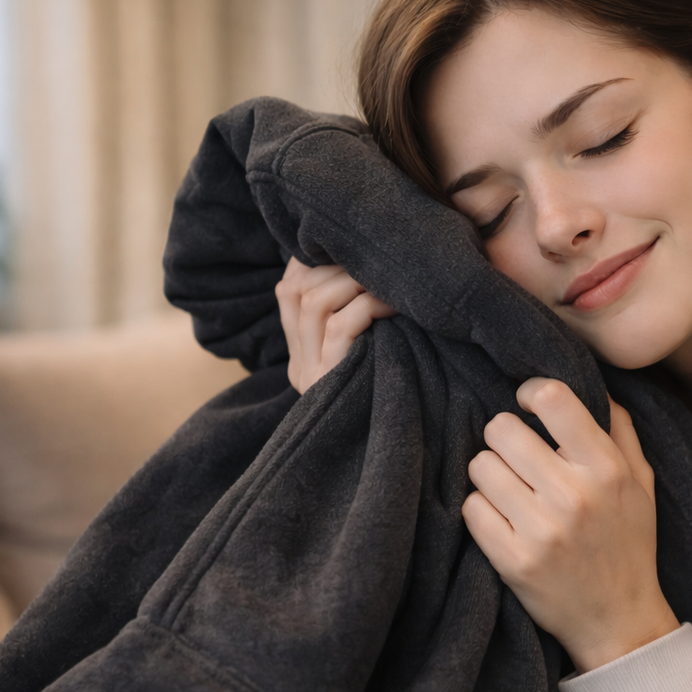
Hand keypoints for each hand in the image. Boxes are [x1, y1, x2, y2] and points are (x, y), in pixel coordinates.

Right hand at [275, 257, 396, 393]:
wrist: (402, 443)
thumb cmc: (394, 380)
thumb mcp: (370, 344)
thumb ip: (352, 315)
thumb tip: (356, 265)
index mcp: (301, 355)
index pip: (289, 291)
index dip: (314, 262)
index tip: (347, 249)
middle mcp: (299, 365)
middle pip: (297, 292)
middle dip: (336, 267)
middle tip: (374, 262)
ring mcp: (308, 373)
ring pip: (313, 304)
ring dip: (351, 281)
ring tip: (383, 280)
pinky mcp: (327, 379)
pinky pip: (338, 327)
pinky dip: (366, 305)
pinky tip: (390, 303)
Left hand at [462, 378, 678, 671]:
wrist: (620, 621)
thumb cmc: (628, 543)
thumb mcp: (641, 482)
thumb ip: (620, 429)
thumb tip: (591, 382)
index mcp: (607, 468)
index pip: (552, 399)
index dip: (529, 393)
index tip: (527, 405)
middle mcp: (574, 495)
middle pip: (502, 429)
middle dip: (504, 437)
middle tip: (516, 456)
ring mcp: (542, 530)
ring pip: (480, 466)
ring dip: (490, 474)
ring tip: (510, 490)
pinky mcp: (513, 561)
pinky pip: (471, 509)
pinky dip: (481, 510)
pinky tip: (502, 519)